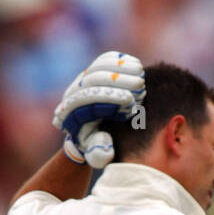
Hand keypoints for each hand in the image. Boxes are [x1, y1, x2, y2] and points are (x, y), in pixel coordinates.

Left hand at [52, 51, 145, 168]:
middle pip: (93, 80)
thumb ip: (99, 153)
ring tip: (141, 75)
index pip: (87, 100)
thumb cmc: (95, 144)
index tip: (130, 102)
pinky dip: (120, 60)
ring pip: (99, 67)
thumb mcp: (96, 154)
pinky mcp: (93, 70)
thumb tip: (104, 144)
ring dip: (121, 69)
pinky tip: (136, 66)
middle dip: (118, 82)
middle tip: (140, 87)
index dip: (109, 99)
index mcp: (72, 113)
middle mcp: (74, 92)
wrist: (90, 130)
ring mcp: (83, 79)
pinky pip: (104, 60)